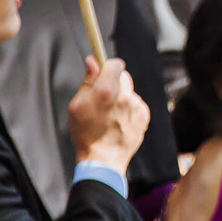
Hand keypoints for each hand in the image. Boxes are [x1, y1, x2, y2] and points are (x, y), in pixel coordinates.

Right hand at [68, 56, 147, 172]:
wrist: (103, 159)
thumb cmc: (86, 133)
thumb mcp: (77, 105)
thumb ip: (88, 81)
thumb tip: (92, 61)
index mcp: (107, 90)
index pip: (116, 64)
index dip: (108, 66)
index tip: (104, 71)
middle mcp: (126, 96)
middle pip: (124, 77)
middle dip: (114, 82)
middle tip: (104, 95)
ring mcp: (137, 106)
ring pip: (130, 92)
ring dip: (122, 97)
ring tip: (110, 115)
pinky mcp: (144, 115)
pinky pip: (136, 104)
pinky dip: (129, 109)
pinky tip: (119, 121)